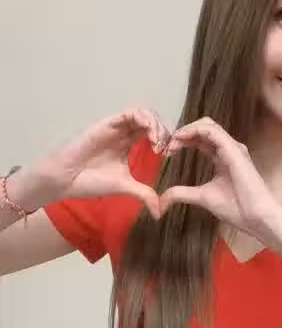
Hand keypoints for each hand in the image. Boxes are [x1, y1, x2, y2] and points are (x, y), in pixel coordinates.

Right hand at [24, 108, 170, 217]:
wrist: (67, 181)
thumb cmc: (92, 182)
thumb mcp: (126, 187)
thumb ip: (144, 194)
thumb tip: (159, 213)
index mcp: (128, 144)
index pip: (153, 133)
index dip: (165, 139)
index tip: (168, 154)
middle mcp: (124, 133)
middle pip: (151, 121)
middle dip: (164, 131)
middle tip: (165, 148)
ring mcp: (117, 127)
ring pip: (143, 113)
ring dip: (156, 124)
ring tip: (158, 142)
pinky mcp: (108, 123)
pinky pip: (131, 113)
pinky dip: (145, 120)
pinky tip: (150, 136)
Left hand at [159, 118, 279, 236]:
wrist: (256, 217)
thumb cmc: (237, 208)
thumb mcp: (202, 197)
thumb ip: (183, 193)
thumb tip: (162, 200)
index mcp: (223, 157)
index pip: (201, 139)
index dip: (183, 140)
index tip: (168, 151)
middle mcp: (229, 149)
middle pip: (203, 127)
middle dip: (183, 133)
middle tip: (167, 146)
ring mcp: (233, 148)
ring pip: (207, 125)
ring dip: (186, 130)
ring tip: (172, 142)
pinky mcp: (234, 150)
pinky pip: (212, 132)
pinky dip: (194, 131)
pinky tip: (182, 139)